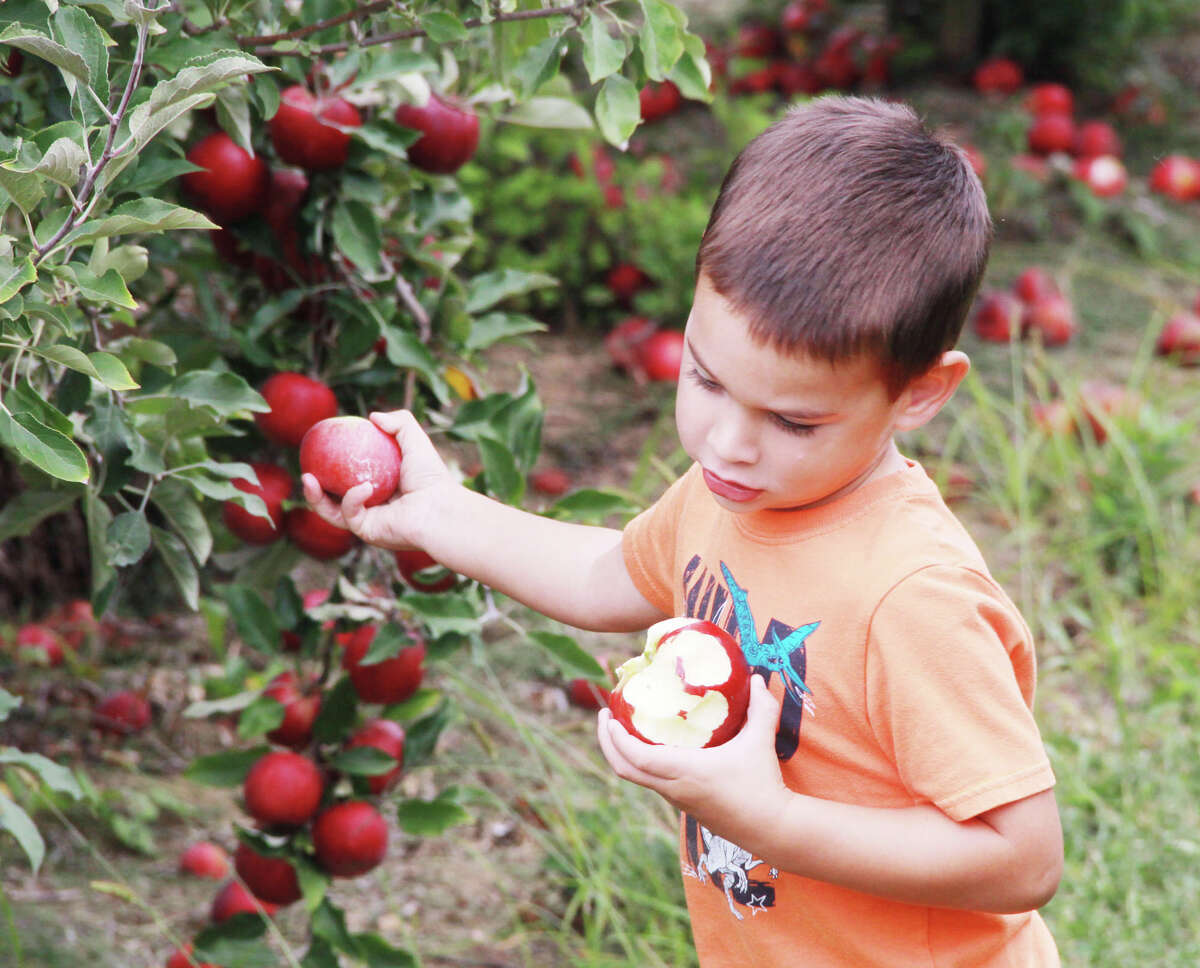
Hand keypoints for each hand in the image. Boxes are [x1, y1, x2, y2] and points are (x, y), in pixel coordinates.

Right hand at [301, 409, 453, 549]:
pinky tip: (363, 488)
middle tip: (305, 469)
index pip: (350, 477)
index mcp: (382, 487)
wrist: (440, 507)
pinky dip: (352, 499)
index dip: (333, 466)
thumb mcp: (415, 440)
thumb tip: (373, 416)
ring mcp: (369, 521)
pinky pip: (349, 514)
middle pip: (334, 497)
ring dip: (315, 498)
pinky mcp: (368, 532)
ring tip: (307, 478)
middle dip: (314, 487)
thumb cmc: (431, 477)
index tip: (320, 450)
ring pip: (332, 511)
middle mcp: (373, 506)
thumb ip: (399, 422)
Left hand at [596, 675, 790, 842]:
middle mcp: (674, 787)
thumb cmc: (762, 785)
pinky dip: (642, 764)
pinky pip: (654, 783)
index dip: (616, 738)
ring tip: (625, 727)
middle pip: (625, 770)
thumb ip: (761, 708)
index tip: (608, 716)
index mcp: (685, 771)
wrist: (772, 829)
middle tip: (606, 717)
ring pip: (638, 778)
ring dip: (625, 754)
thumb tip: (758, 678)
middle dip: (608, 743)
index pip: (636, 758)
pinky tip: (655, 747)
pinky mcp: (686, 806)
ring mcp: (678, 799)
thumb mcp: (760, 741)